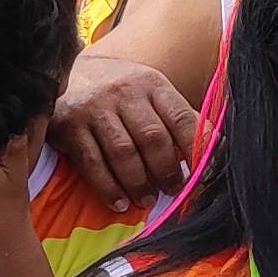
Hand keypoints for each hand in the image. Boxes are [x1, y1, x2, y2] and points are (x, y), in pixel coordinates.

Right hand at [52, 50, 197, 205]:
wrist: (65, 73)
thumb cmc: (118, 92)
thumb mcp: (149, 92)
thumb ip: (175, 118)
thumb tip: (212, 149)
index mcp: (152, 84)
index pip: (181, 118)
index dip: (196, 149)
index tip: (203, 175)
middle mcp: (124, 92)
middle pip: (152, 137)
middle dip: (166, 171)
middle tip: (172, 191)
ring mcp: (95, 107)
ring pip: (123, 153)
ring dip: (138, 184)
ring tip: (147, 201)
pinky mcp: (69, 125)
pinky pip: (92, 163)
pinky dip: (108, 188)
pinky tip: (119, 203)